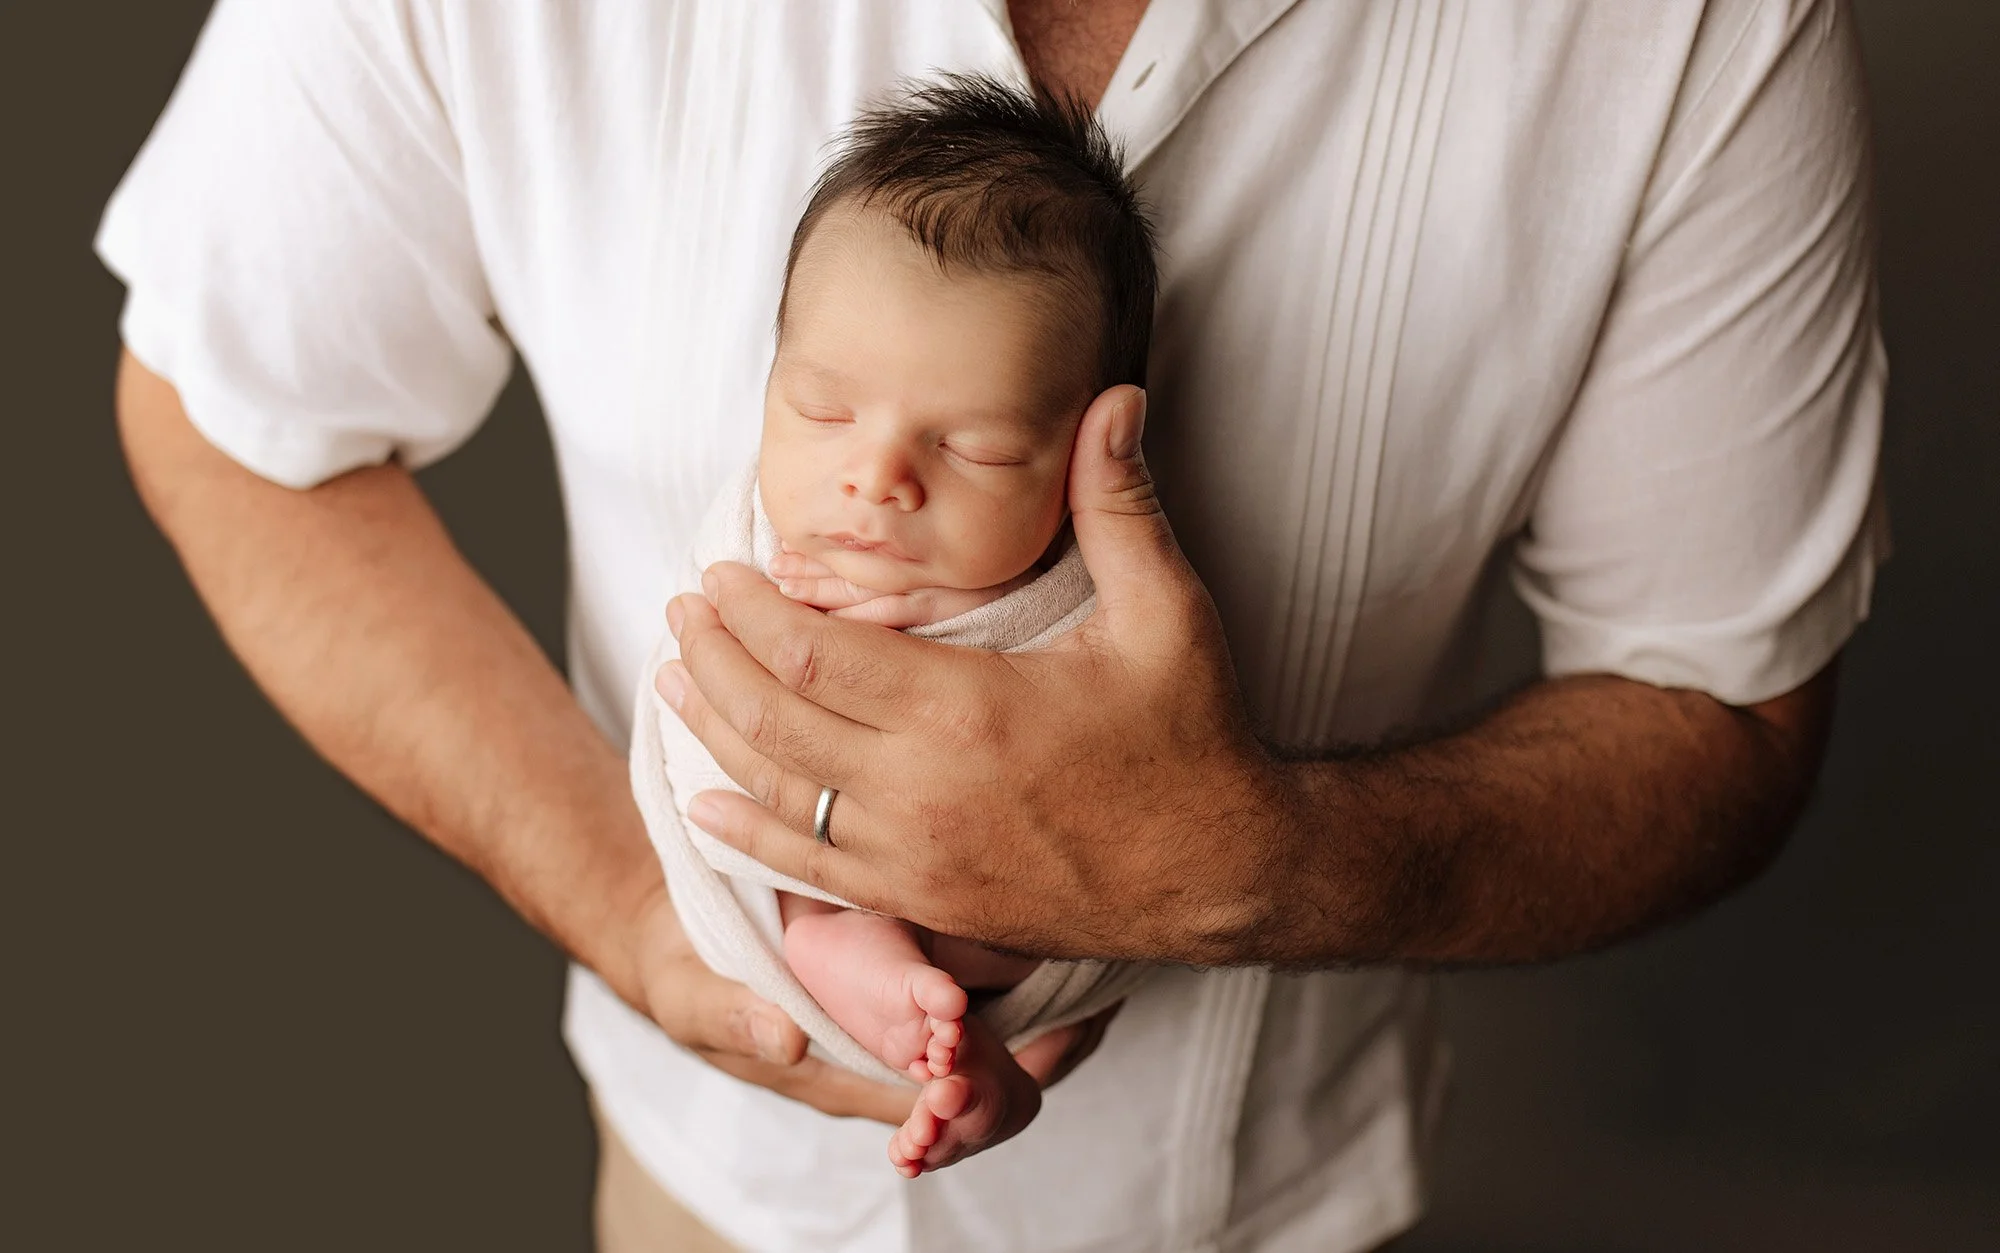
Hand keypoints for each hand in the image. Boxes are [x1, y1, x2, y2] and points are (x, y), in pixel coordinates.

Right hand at [625, 887, 1118, 1121]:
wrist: (685, 925)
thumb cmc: (684, 969)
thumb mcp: (690, 994)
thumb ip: (733, 1015)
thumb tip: (786, 1041)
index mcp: (839, 1074)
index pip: (922, 1104)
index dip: (970, 1088)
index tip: (1003, 1048)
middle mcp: (884, 1054)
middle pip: (977, 1082)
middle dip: (1029, 1057)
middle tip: (1088, 1017)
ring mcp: (903, 1017)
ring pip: (991, 1040)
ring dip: (1039, 1022)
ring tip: (1101, 993)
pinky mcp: (916, 969)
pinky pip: (984, 994)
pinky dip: (1024, 979)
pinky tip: (1066, 945)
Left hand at [657, 386, 1293, 963]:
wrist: (1223, 874)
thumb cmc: (1193, 739)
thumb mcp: (1166, 612)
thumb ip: (1119, 504)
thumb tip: (1114, 397)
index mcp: (968, 710)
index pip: (812, 656)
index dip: (748, 613)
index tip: (716, 572)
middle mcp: (923, 790)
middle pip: (773, 721)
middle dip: (713, 660)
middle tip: (681, 610)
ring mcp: (918, 858)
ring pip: (776, 796)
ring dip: (712, 735)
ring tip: (673, 680)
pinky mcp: (926, 904)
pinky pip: (809, 874)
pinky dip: (746, 836)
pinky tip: (707, 808)